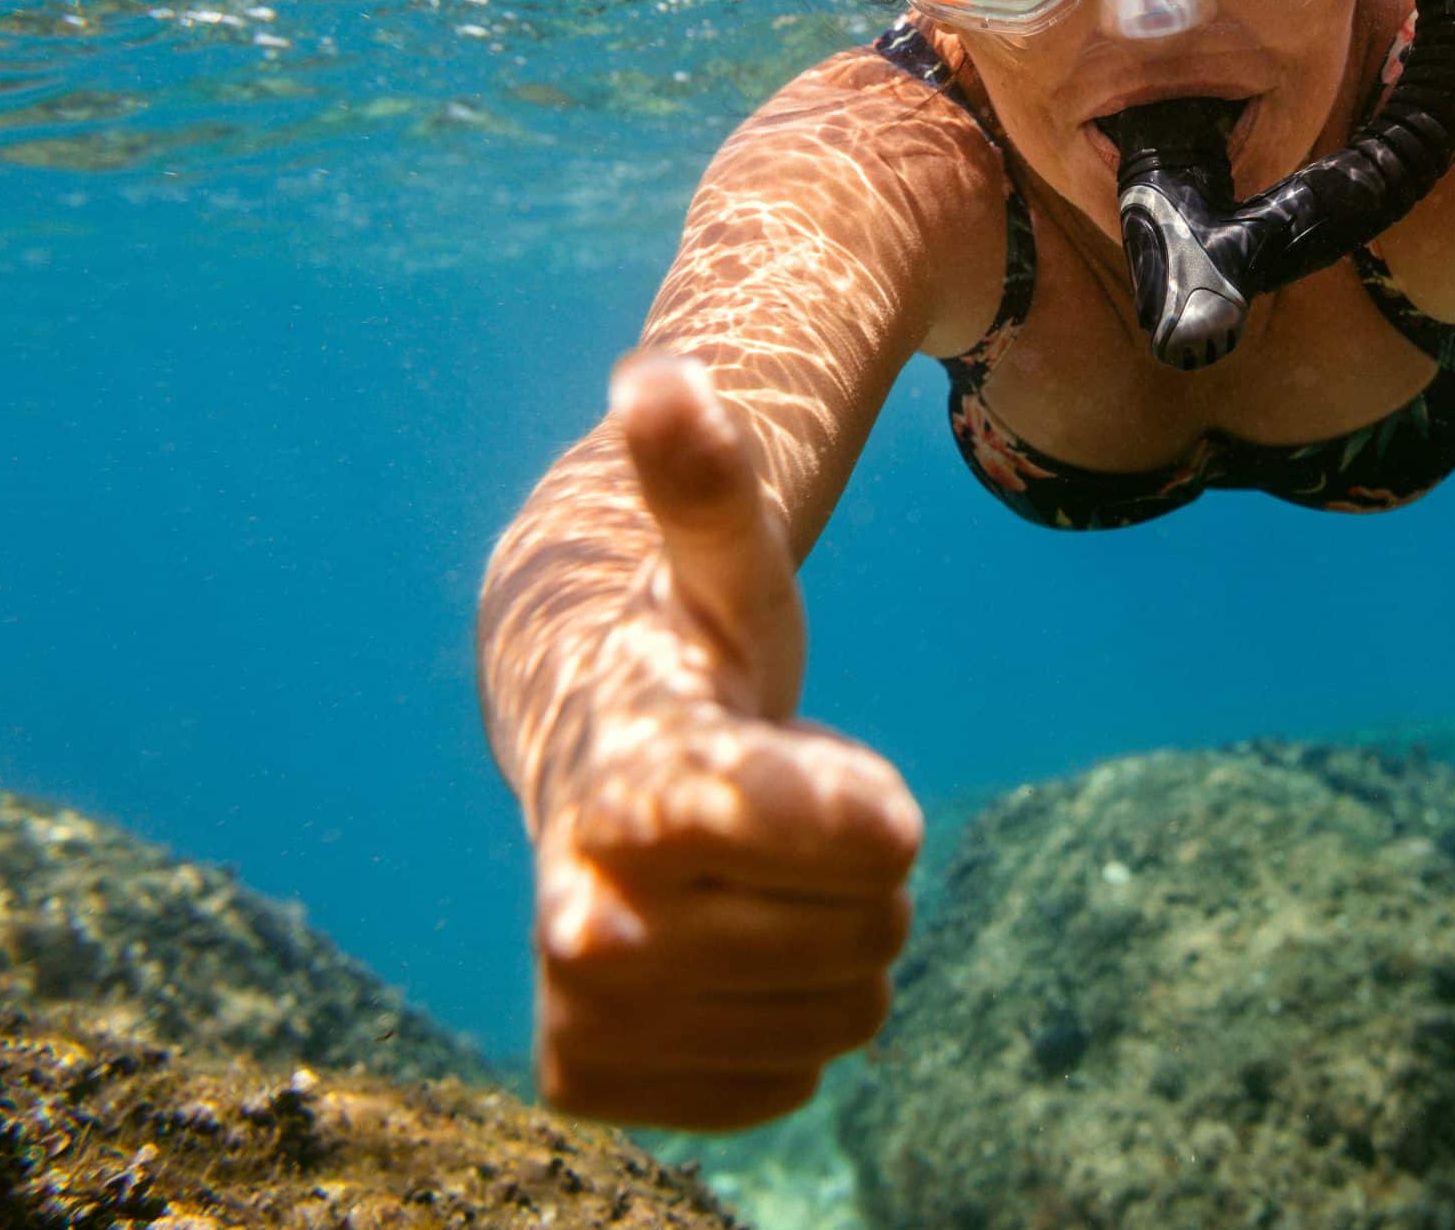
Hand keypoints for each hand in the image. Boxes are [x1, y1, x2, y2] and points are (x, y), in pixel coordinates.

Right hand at [532, 353, 920, 1128]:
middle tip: (782, 820)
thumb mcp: (721, 568)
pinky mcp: (596, 1083)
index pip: (857, 838)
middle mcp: (586, 921)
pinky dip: (791, 1024)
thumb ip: (700, 480)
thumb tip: (654, 371)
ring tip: (753, 878)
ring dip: (831, 946)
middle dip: (856, 873)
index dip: (862, 805)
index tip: (824, 761)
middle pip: (870, 932)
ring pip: (845, 1014)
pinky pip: (793, 1081)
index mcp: (630, 788)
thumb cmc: (683, 654)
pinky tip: (732, 956)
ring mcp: (588, 1014)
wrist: (585, 772)